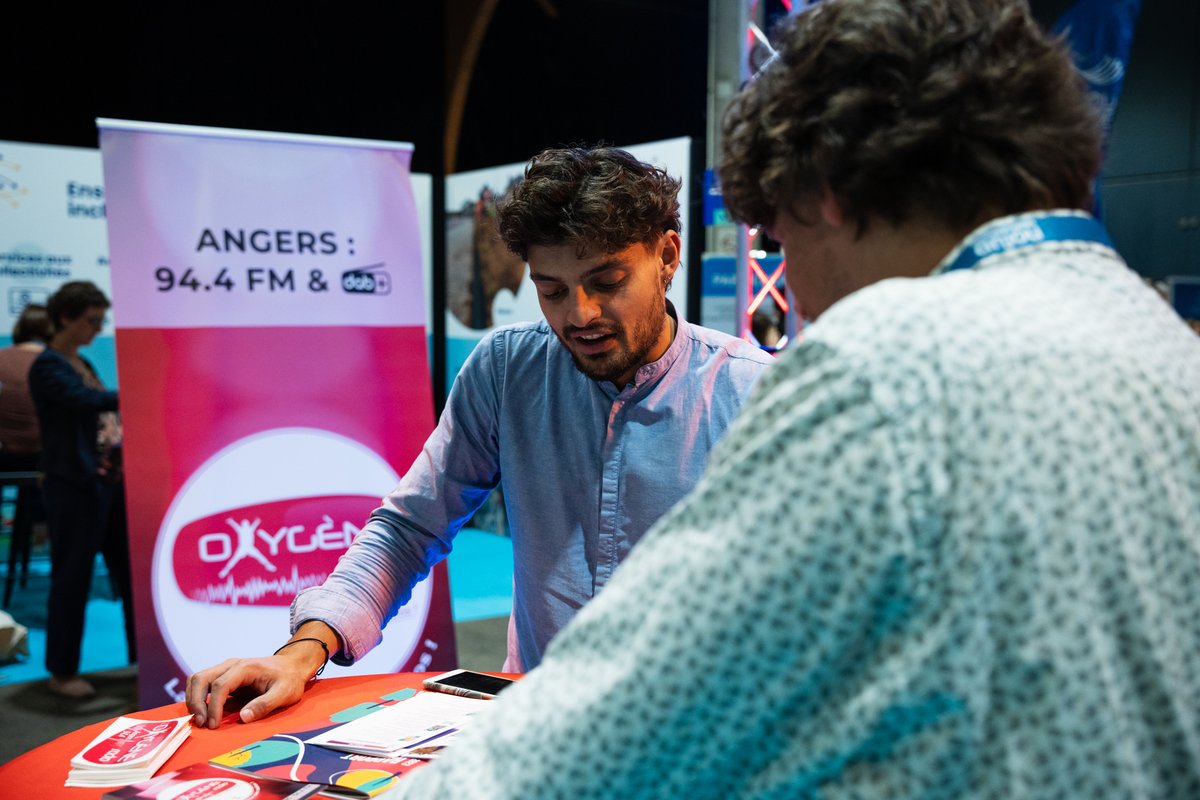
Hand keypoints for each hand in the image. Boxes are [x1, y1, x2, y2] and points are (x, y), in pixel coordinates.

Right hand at [185, 649, 315, 728]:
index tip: (213, 726)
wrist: (292, 666)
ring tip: (200, 720)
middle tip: (201, 724)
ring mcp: (225, 669)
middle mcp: (231, 665)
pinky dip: (197, 697)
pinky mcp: (224, 676)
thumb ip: (264, 705)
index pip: (220, 685)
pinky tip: (202, 712)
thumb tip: (243, 718)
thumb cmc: (289, 679)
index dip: (213, 707)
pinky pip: (203, 684)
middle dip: (196, 702)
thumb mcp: (284, 694)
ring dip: (193, 699)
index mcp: (245, 668)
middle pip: (201, 678)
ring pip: (197, 679)